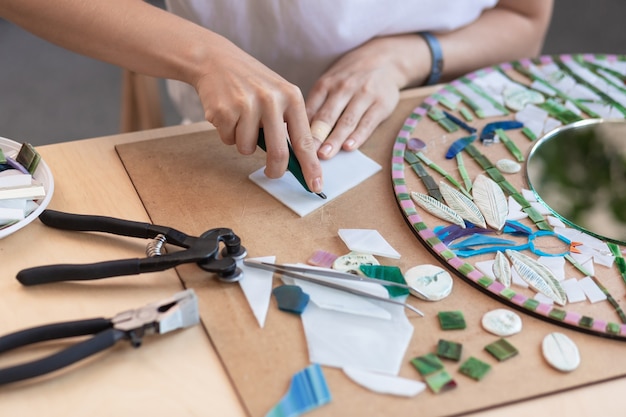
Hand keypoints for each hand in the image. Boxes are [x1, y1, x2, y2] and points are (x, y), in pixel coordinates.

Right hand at [193, 38, 323, 192]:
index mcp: (291, 97)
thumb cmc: (252, 84)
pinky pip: (229, 140)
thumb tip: (299, 162)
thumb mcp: (278, 95)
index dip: (311, 167)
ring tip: (240, 120)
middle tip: (272, 174)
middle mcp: (272, 100)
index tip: (316, 186)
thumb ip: (288, 124)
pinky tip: (227, 114)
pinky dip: (227, 134)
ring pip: (248, 149)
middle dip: (275, 170)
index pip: (305, 140)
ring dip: (243, 143)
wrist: (216, 60)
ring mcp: (247, 105)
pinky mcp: (224, 111)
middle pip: (278, 153)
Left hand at [306, 35, 426, 159]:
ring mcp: (364, 95)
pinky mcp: (381, 104)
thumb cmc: (349, 77)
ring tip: (324, 154)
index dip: (299, 127)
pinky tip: (349, 147)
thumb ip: (316, 105)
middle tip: (306, 153)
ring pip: (347, 121)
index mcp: (325, 84)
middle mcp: (343, 88)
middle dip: (316, 136)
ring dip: (335, 139)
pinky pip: (368, 123)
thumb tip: (297, 132)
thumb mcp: (329, 82)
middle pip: (327, 116)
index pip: (309, 109)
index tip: (293, 144)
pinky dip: (358, 136)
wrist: (384, 59)